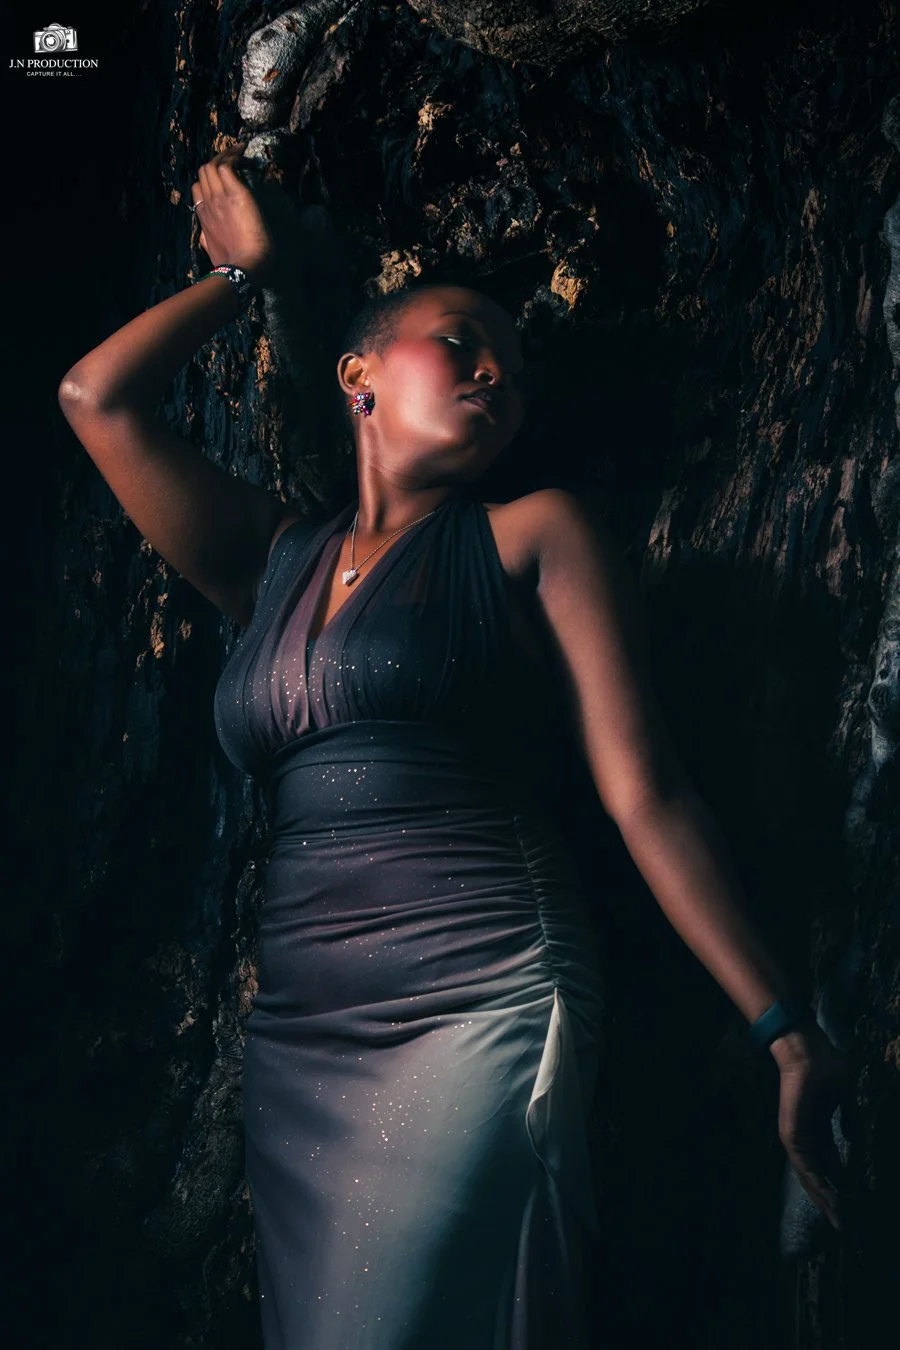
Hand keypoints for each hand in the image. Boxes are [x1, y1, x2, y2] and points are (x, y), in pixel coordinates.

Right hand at [191, 142, 285, 286]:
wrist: (245, 266)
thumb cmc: (233, 264)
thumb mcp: (213, 252)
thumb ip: (207, 241)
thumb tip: (204, 239)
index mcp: (203, 217)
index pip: (198, 189)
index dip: (208, 181)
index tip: (223, 180)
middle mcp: (208, 203)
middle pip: (203, 172)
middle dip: (217, 163)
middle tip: (235, 159)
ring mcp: (220, 196)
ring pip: (212, 165)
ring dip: (226, 155)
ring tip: (240, 151)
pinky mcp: (235, 192)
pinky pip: (227, 166)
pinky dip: (234, 158)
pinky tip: (243, 156)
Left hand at [773, 1027, 850, 1230]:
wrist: (808, 1053)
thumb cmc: (828, 1068)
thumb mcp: (846, 1098)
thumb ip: (849, 1118)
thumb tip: (853, 1137)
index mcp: (819, 1131)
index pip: (830, 1167)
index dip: (843, 1186)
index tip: (858, 1204)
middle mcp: (808, 1139)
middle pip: (819, 1178)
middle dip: (833, 1202)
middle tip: (848, 1226)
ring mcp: (798, 1139)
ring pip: (810, 1179)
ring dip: (826, 1201)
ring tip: (841, 1221)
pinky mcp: (792, 1136)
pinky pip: (805, 1168)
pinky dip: (818, 1186)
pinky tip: (831, 1202)